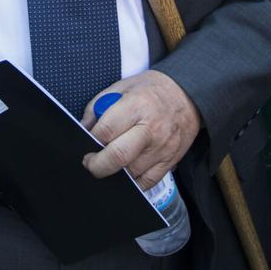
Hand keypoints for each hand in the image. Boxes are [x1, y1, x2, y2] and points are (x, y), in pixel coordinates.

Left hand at [81, 70, 200, 189]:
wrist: (187, 95)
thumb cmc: (151, 90)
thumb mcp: (122, 86)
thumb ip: (98, 106)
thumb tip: (83, 128)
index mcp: (136, 106)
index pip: (106, 130)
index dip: (90, 140)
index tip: (85, 143)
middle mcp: (151, 129)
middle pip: (118, 156)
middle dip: (97, 165)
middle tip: (90, 162)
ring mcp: (162, 148)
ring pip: (131, 172)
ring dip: (115, 172)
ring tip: (109, 162)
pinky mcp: (170, 160)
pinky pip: (147, 182)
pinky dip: (133, 182)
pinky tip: (126, 173)